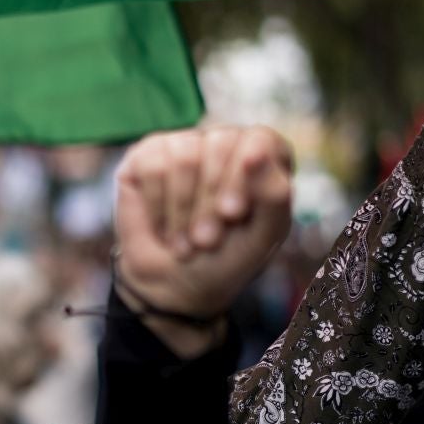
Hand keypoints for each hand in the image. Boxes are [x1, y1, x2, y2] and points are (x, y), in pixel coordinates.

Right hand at [113, 125, 292, 337]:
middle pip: (220, 143)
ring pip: (184, 156)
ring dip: (182, 210)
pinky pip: (153, 166)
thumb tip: (256, 153)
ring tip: (185, 241)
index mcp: (263, 159)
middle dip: (210, 201)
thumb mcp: (261, 238)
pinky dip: (158, 206)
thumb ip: (274, 196)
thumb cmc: (225, 260)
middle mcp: (224, 145)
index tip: (233, 213)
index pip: (260, 139)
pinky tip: (163, 226)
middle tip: (207, 240)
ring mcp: (184, 146)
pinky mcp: (148, 156)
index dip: (244, 174)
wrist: (172, 284)